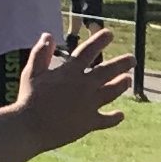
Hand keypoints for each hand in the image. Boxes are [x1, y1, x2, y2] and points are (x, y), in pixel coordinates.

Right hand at [12, 27, 135, 146]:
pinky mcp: (89, 123)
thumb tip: (48, 35)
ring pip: (111, 92)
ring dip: (121, 84)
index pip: (88, 51)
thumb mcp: (32, 72)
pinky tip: (120, 115)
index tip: (110, 33)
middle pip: (108, 71)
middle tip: (133, 59)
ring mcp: (89, 104)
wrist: (30, 127)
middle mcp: (83, 85)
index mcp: (69, 72)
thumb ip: (41, 53)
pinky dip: (114, 118)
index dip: (100, 40)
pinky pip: (106, 120)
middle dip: (122, 63)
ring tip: (127, 80)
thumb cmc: (28, 99)